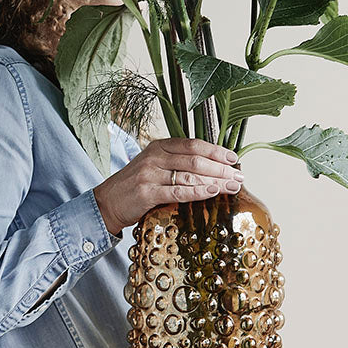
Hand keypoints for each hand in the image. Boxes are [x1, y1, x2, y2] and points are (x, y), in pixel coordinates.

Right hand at [93, 138, 243, 234]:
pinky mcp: (147, 193)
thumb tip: (211, 168)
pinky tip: (213, 192)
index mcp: (159, 146)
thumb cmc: (136, 185)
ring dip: (215, 180)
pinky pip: (179, 191)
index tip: (233, 158)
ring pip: (190, 174)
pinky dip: (199, 192)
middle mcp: (155, 157)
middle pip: (195, 159)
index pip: (193, 144)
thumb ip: (177, 163)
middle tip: (239, 176)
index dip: (216, 150)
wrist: (108, 202)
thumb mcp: (155, 166)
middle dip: (221, 168)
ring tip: (232, 186)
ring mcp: (150, 174)